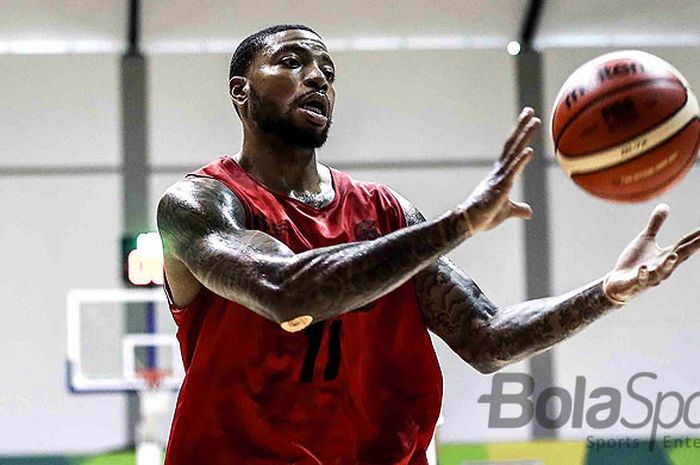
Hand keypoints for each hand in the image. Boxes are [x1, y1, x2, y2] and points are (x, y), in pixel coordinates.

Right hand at [460, 107, 539, 233]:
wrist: (469, 223)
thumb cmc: (485, 216)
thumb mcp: (506, 211)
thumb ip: (518, 209)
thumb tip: (528, 212)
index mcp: (501, 174)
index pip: (512, 150)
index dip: (520, 135)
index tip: (527, 120)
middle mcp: (500, 171)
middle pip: (512, 144)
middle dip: (521, 127)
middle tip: (529, 111)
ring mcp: (500, 177)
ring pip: (514, 152)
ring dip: (524, 136)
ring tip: (534, 121)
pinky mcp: (500, 187)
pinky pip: (512, 171)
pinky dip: (521, 160)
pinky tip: (529, 150)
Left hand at [603, 204, 699, 304]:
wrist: (618, 284)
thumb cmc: (635, 262)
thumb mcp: (646, 239)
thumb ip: (656, 225)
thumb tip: (665, 205)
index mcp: (667, 257)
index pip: (685, 245)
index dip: (697, 237)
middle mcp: (662, 268)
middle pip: (679, 256)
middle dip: (692, 248)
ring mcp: (650, 276)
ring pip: (662, 271)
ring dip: (668, 264)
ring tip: (673, 256)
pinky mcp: (634, 282)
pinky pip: (640, 279)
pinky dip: (642, 274)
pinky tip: (643, 268)